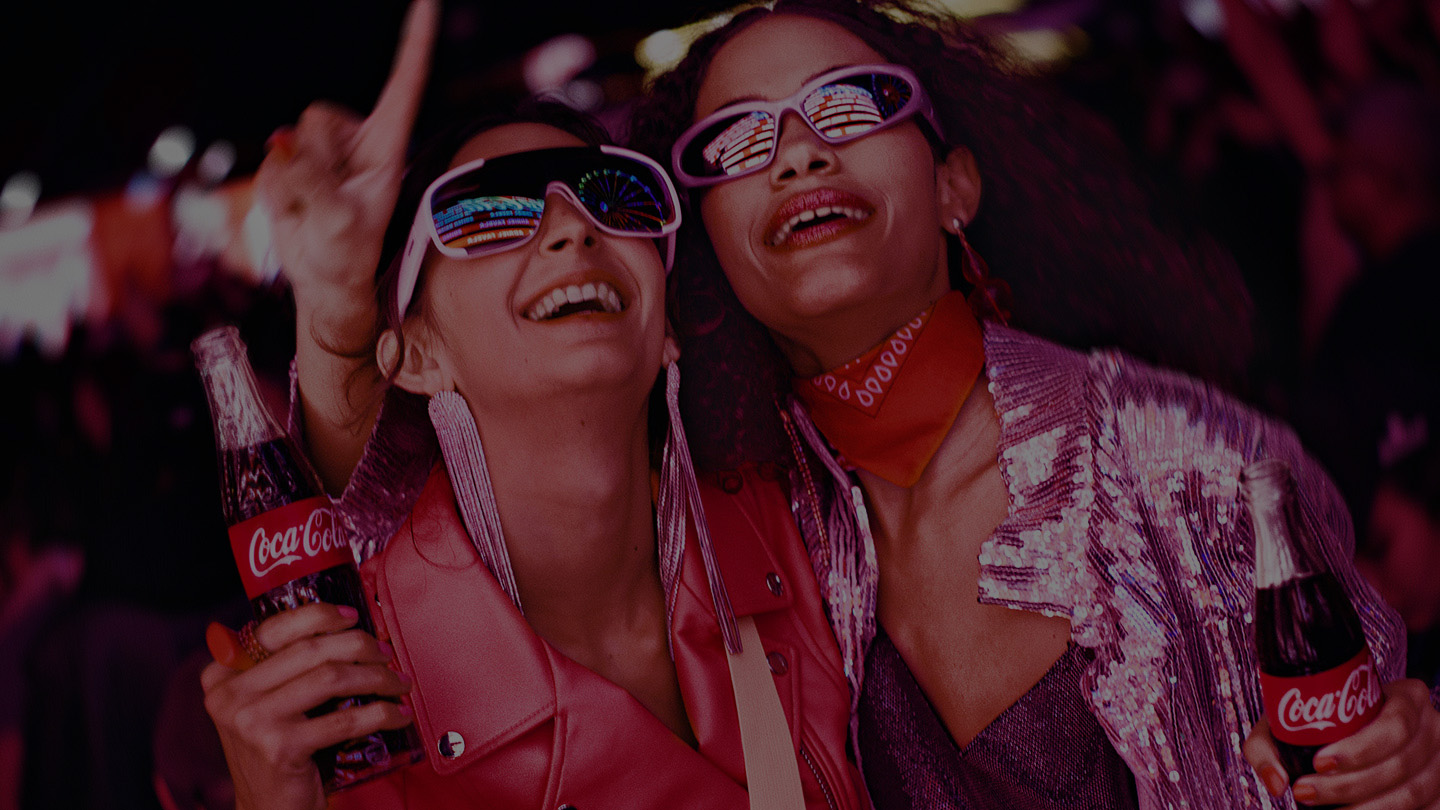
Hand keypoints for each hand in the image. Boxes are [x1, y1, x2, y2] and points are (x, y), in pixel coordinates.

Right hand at [201, 603, 413, 809]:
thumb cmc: (278, 752)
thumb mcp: (268, 705)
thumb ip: (287, 669)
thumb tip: (347, 629)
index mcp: (223, 675)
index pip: (273, 629)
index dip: (318, 616)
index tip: (353, 616)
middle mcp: (230, 695)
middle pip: (310, 650)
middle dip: (360, 646)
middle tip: (386, 655)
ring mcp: (252, 721)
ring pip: (331, 678)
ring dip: (377, 677)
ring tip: (399, 683)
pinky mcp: (280, 747)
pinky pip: (345, 718)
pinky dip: (381, 713)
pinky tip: (397, 714)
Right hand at [256, 0, 436, 335]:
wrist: (323, 280)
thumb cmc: (346, 255)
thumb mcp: (337, 223)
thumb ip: (312, 181)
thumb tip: (281, 143)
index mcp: (388, 145)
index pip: (405, 83)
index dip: (415, 40)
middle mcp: (357, 138)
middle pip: (319, 117)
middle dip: (314, 160)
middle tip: (330, 204)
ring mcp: (322, 148)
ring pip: (293, 137)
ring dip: (295, 178)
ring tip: (315, 208)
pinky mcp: (292, 159)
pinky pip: (270, 162)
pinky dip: (277, 190)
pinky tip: (297, 209)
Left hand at [1245, 679, 1439, 807]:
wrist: (1349, 735)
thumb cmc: (1322, 723)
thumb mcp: (1292, 720)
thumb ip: (1268, 746)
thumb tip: (1276, 783)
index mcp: (1407, 698)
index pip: (1394, 724)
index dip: (1360, 749)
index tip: (1317, 762)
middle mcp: (1431, 728)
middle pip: (1399, 763)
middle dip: (1349, 785)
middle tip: (1305, 791)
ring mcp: (1439, 762)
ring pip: (1411, 793)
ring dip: (1367, 808)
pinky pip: (1424, 809)